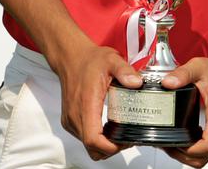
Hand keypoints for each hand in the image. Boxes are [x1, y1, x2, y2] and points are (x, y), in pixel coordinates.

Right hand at [48, 41, 141, 161]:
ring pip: (87, 145)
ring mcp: (71, 120)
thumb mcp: (112, 61)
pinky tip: (110, 128)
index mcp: (85, 104)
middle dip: (111, 149)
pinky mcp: (70, 120)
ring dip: (104, 145)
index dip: (109, 147)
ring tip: (122, 134)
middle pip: (91, 147)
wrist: (71, 58)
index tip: (125, 143)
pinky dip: (97, 138)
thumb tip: (137, 83)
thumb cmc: (90, 61)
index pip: (93, 139)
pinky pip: (84, 137)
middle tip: (129, 139)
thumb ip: (125, 71)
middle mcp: (75, 116)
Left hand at [159, 55, 207, 166]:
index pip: (207, 146)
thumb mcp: (200, 67)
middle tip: (167, 144)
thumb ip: (183, 73)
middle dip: (182, 155)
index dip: (187, 150)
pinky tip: (186, 141)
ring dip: (189, 155)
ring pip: (207, 157)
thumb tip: (167, 82)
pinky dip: (197, 152)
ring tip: (174, 143)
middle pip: (204, 157)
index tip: (173, 142)